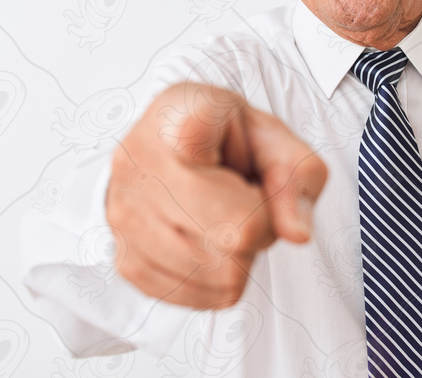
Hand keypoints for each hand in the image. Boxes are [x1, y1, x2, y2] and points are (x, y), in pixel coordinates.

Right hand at [106, 82, 327, 308]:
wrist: (168, 136)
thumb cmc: (220, 133)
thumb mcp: (274, 137)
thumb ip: (297, 178)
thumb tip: (296, 234)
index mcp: (179, 126)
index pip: (242, 217)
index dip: (264, 204)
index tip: (246, 175)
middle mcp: (138, 169)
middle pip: (231, 247)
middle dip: (255, 230)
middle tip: (239, 198)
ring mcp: (123, 216)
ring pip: (217, 277)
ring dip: (235, 256)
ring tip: (218, 214)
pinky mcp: (123, 257)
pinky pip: (193, 296)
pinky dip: (212, 278)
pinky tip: (204, 238)